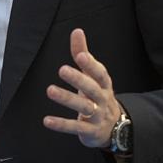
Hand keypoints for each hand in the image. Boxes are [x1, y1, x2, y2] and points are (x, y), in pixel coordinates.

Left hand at [43, 29, 120, 147]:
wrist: (115, 128)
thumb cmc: (98, 96)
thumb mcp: (92, 76)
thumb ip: (83, 54)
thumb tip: (77, 31)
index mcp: (104, 84)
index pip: (100, 73)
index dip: (91, 64)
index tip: (80, 55)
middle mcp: (102, 99)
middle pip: (92, 88)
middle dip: (78, 79)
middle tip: (62, 69)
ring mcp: (97, 116)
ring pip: (84, 107)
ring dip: (67, 98)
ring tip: (50, 90)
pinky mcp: (90, 131)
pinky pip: (76, 127)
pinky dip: (62, 124)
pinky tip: (47, 120)